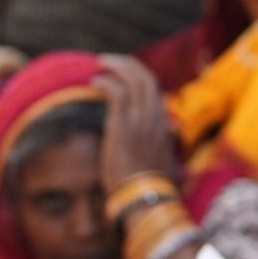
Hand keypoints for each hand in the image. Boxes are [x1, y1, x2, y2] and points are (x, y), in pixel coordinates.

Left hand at [96, 56, 180, 189]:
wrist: (144, 197)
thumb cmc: (149, 186)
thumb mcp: (160, 161)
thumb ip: (160, 145)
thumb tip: (162, 139)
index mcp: (163, 124)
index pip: (154, 90)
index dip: (139, 77)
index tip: (124, 74)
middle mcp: (155, 117)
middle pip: (146, 78)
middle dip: (127, 64)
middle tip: (110, 61)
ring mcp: (140, 120)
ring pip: (133, 79)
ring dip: (116, 66)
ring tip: (100, 64)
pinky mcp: (124, 125)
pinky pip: (117, 92)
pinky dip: (106, 82)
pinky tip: (94, 82)